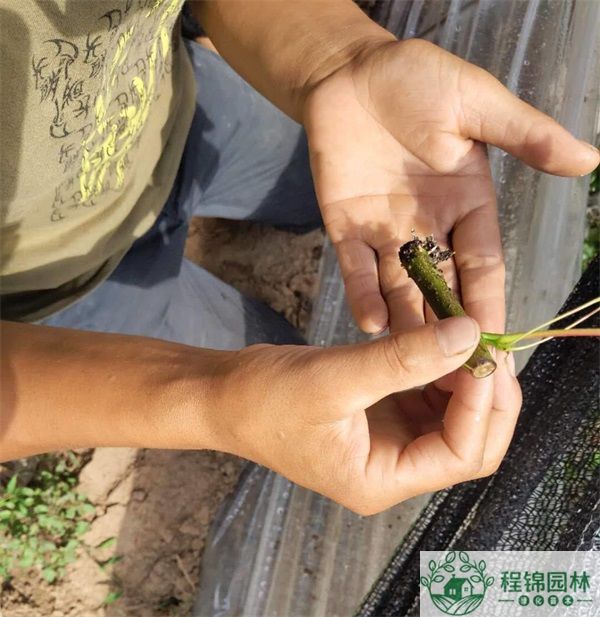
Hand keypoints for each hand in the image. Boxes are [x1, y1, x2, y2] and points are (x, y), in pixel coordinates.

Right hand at [209, 316, 520, 513]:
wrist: (225, 395)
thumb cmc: (265, 398)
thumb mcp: (334, 377)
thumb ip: (402, 359)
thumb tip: (469, 334)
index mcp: (383, 478)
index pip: (461, 453)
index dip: (481, 403)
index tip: (481, 352)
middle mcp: (395, 466)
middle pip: (469, 440)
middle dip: (485, 394)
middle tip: (486, 344)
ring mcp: (390, 440)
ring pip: (453, 414)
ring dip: (465, 375)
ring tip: (465, 333)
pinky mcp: (382, 413)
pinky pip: (427, 392)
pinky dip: (439, 365)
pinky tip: (438, 337)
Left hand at [303, 38, 599, 337]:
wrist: (351, 72)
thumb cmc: (418, 80)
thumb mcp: (478, 105)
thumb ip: (524, 135)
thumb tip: (589, 159)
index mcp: (467, 206)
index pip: (483, 267)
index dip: (489, 304)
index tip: (496, 345)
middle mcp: (429, 229)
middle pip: (443, 289)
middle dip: (447, 330)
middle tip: (453, 375)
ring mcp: (386, 233)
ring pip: (399, 289)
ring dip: (406, 326)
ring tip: (411, 365)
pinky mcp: (346, 228)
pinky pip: (355, 270)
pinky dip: (363, 296)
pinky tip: (370, 326)